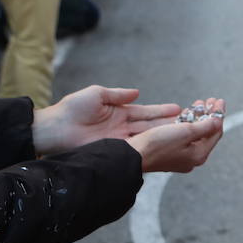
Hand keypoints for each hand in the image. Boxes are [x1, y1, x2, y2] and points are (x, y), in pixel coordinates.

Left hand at [33, 86, 179, 153]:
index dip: (163, 111)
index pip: (146, 112)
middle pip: (151, 125)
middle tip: (190, 122)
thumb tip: (137, 93)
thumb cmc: (70, 110)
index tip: (180, 109)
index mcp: (119, 112)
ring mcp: (120, 139)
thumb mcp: (96, 95)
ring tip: (184, 132)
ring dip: (165, 134)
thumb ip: (117, 94)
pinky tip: (165, 144)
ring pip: (148, 136)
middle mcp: (123, 127)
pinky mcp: (114, 150)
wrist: (52, 130)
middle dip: (170, 123)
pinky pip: (136, 146)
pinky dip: (150, 145)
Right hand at [127, 98, 224, 172]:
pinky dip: (186, 125)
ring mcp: (180, 157)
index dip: (218, 114)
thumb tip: (219, 121)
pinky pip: (183, 137)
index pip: (215, 132)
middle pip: (206, 133)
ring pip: (194, 134)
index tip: (218, 100)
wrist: (133, 156)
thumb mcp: (186, 132)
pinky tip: (183, 116)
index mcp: (199, 154)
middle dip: (208, 115)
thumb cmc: (157, 144)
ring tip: (196, 105)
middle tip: (207, 101)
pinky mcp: (169, 153)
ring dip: (197, 118)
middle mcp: (191, 158)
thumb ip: (205, 126)